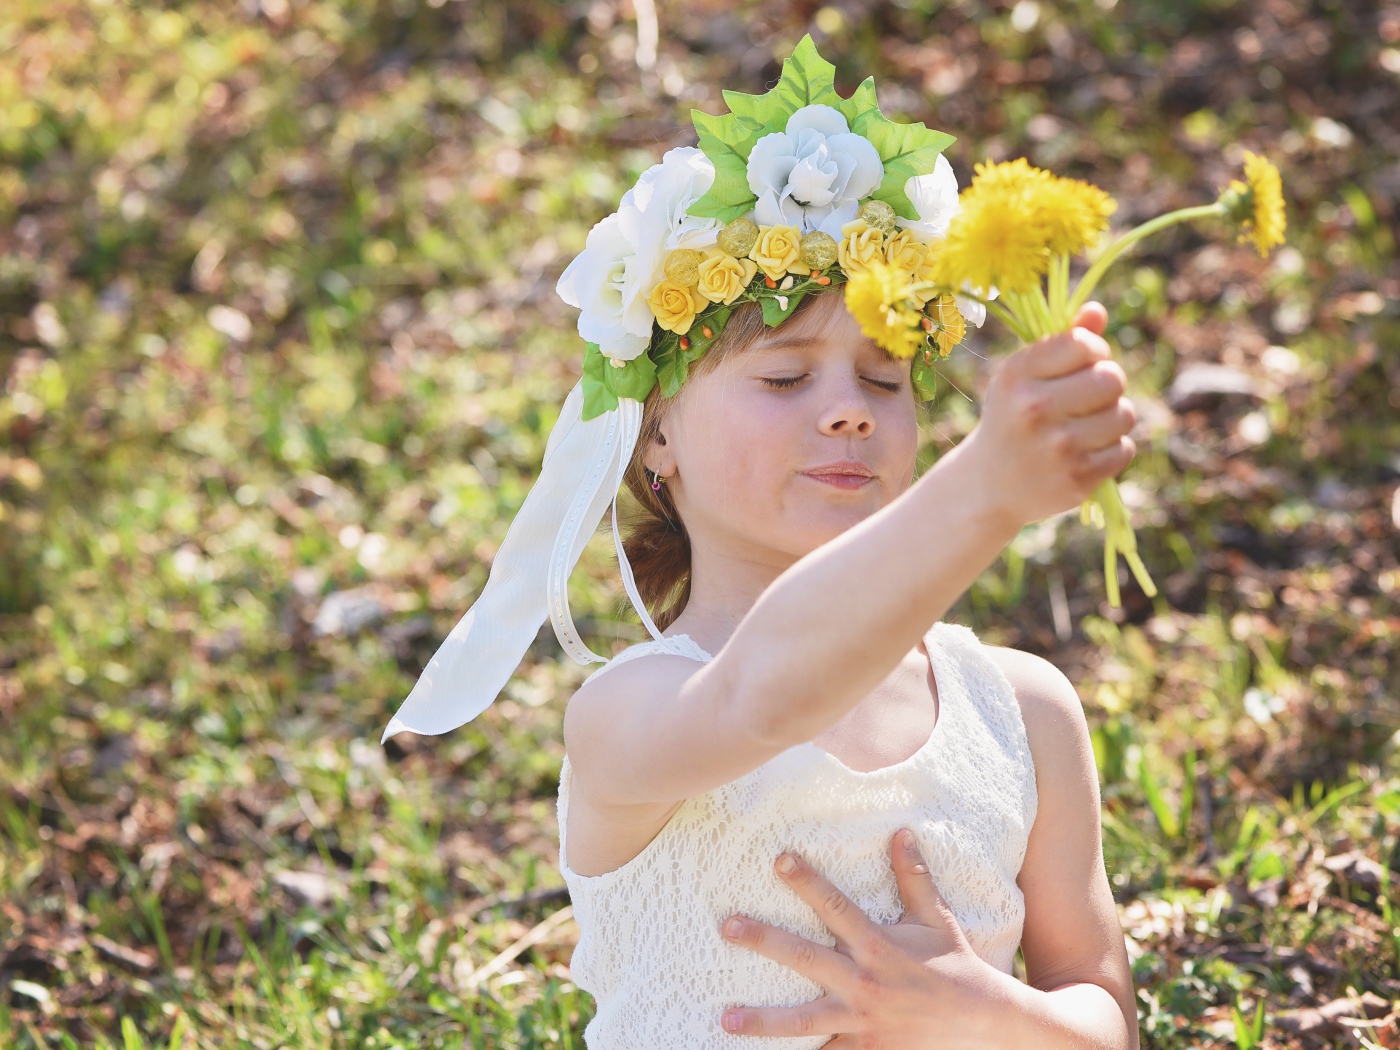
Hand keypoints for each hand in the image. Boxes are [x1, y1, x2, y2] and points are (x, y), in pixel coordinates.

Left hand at [717, 828, 1007, 1046]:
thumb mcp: (937, 920)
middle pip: (805, 958)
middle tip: (727, 926)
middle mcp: (865, 981)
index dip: (808, 882)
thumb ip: (914, 878)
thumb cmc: (956, 967)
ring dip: (763, 1021)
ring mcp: (862, 1020)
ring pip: (804, 1020)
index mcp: (878, 945)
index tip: (779, 860)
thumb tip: (901, 832)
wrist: (985, 1025)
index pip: (836, 907)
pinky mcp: (865, 1049)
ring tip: (725, 1019)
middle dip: (764, 942)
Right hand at [961, 301, 1136, 529]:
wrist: (989, 487)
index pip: (1084, 344)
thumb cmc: (1012, 420)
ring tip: (1085, 429)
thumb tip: (1097, 311)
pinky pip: (1124, 449)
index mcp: (1017, 376)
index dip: (1094, 352)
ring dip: (1112, 420)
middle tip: (1088, 400)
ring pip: (1124, 415)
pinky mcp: (1077, 479)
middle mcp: (1034, 408)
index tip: (1082, 366)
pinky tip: (1084, 455)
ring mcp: (1057, 446)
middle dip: (1107, 386)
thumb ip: (1062, 343)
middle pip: (1112, 378)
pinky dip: (1111, 451)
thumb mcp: (1023, 379)